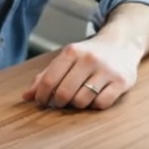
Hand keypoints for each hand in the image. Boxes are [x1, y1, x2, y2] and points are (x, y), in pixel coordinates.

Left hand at [22, 35, 138, 110]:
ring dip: (78, 104)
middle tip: (61, 101)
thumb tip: (26, 97)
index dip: (41, 96)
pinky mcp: (122, 81)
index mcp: (72, 51)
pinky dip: (95, 105)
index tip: (42, 101)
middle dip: (59, 102)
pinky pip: (101, 104)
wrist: (122, 43)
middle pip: (64, 94)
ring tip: (80, 96)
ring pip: (82, 101)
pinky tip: (96, 96)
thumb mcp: (67, 59)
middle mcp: (89, 59)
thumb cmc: (89, 55)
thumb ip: (46, 76)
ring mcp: (107, 70)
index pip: (48, 81)